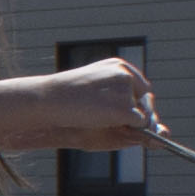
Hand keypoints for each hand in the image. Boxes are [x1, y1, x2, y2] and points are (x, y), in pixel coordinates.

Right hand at [28, 55, 161, 151]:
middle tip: (106, 116)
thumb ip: (115, 95)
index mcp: (118, 66)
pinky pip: (139, 125)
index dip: (131, 102)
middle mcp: (127, 76)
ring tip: (98, 117)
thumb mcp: (94, 90)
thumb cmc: (64, 98)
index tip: (116, 110)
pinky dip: (128, 129)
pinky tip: (104, 123)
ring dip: (127, 122)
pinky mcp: (126, 110)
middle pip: (145, 100)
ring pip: (142, 114)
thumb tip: (138, 109)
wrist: (49, 100)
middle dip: (134, 112)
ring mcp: (127, 92)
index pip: (139, 87)